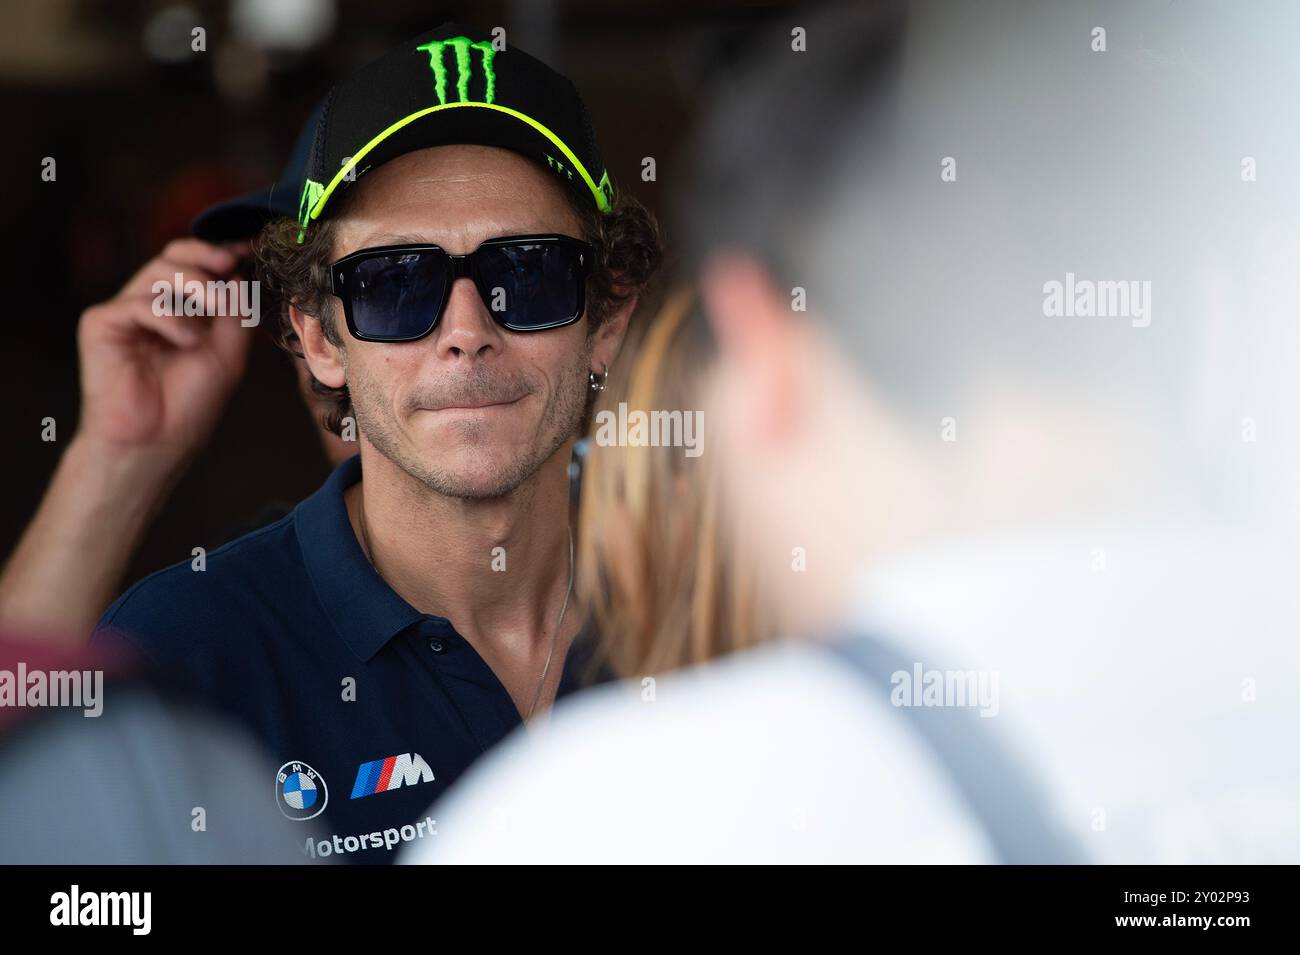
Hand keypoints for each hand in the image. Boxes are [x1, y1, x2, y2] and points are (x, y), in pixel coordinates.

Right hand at [76, 238, 254, 454]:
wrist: (157, 442)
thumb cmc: (189, 403)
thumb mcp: (228, 354)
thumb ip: (235, 314)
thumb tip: (242, 274)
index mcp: (181, 309)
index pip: (196, 264)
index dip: (220, 251)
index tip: (249, 249)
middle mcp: (151, 305)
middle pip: (174, 256)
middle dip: (207, 260)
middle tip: (230, 270)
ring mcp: (125, 312)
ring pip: (159, 271)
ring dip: (194, 289)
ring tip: (210, 321)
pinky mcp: (101, 324)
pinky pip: (138, 302)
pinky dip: (169, 317)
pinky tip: (186, 341)